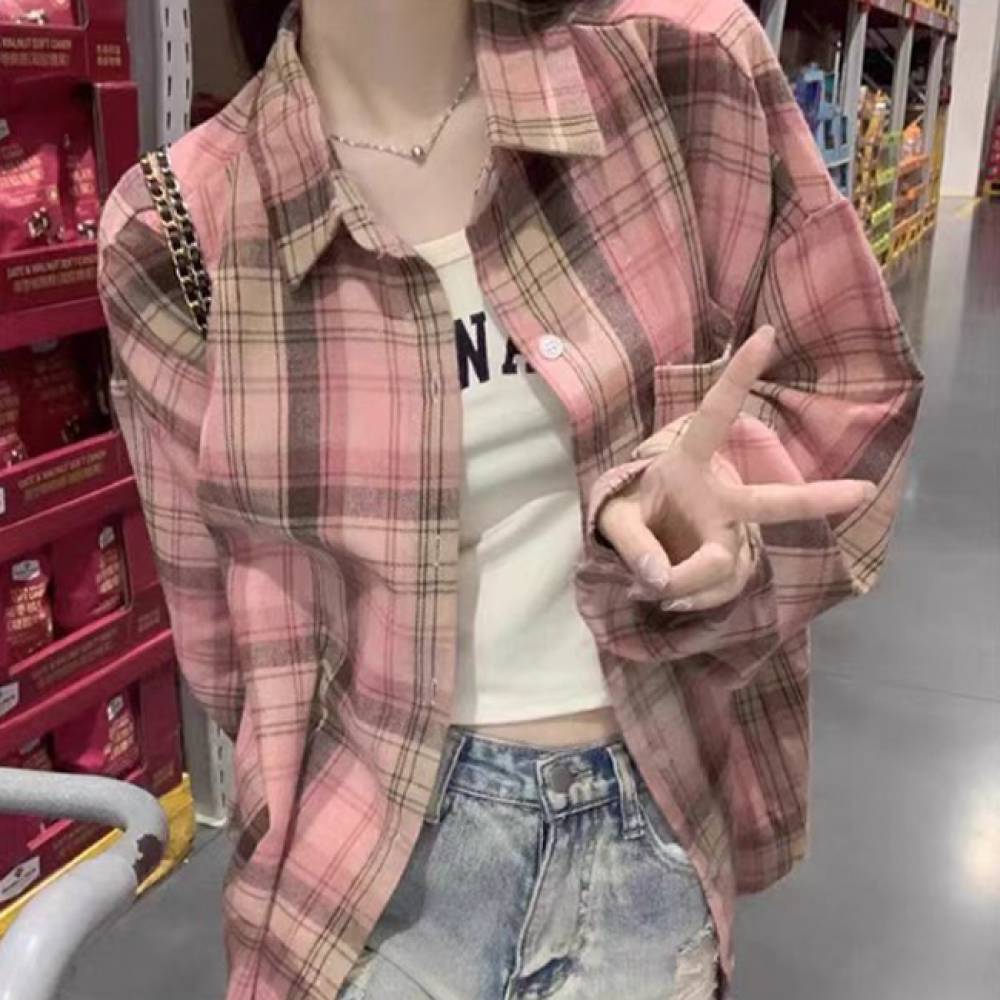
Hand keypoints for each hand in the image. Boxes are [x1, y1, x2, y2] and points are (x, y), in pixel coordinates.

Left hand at [597, 326, 876, 612]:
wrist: (632, 545)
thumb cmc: (627, 514)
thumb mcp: (612, 520)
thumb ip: (631, 543)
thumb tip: (659, 579)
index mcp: (689, 465)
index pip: (713, 417)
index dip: (737, 376)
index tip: (766, 332)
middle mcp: (720, 498)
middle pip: (770, 502)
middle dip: (815, 498)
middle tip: (862, 490)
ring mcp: (731, 533)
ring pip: (726, 567)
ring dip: (687, 585)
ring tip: (649, 588)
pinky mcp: (732, 566)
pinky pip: (719, 591)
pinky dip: (691, 599)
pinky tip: (671, 596)